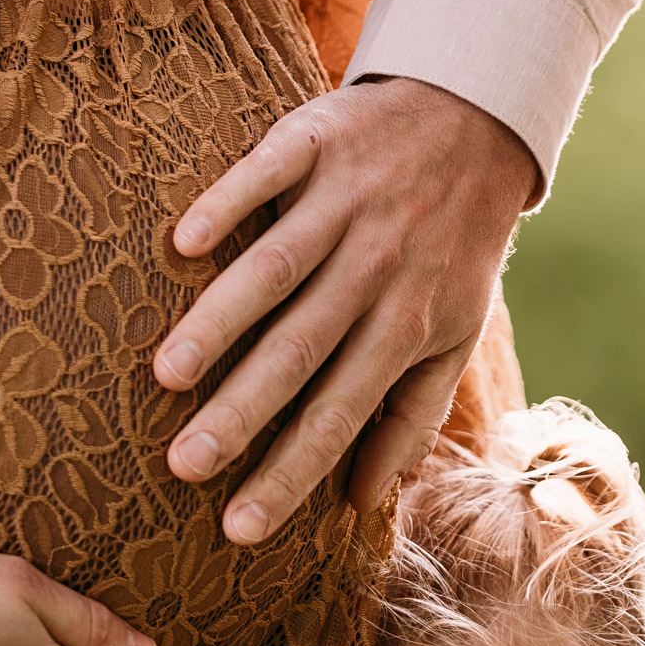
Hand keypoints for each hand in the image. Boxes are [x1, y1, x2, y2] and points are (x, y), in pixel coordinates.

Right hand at [153, 77, 539, 544]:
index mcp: (404, 327)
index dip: (290, 475)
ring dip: (221, 320)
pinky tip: (182, 243)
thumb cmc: (456, 247)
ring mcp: (345, 204)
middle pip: (301, 353)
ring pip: (277, 271)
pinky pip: (267, 174)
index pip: (339, 417)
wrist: (477, 117)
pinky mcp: (318, 139)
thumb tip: (366, 501)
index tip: (239, 528)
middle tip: (183, 466)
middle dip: (242, 414)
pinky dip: (228, 203)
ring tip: (167, 375)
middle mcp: (374, 271)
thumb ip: (412, 417)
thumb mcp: (455, 336)